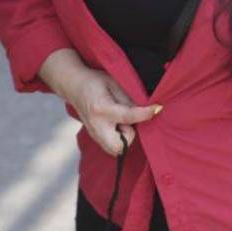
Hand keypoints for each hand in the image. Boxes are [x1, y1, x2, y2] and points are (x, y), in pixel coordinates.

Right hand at [39, 50, 159, 155]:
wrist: (74, 86)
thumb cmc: (95, 81)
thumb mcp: (113, 82)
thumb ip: (128, 98)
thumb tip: (145, 109)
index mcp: (101, 108)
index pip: (128, 116)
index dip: (146, 113)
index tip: (158, 108)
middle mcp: (96, 125)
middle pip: (120, 146)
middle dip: (129, 135)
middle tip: (127, 120)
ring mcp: (94, 134)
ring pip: (116, 149)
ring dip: (124, 137)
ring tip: (120, 121)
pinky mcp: (94, 138)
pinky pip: (112, 146)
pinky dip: (118, 138)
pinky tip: (115, 124)